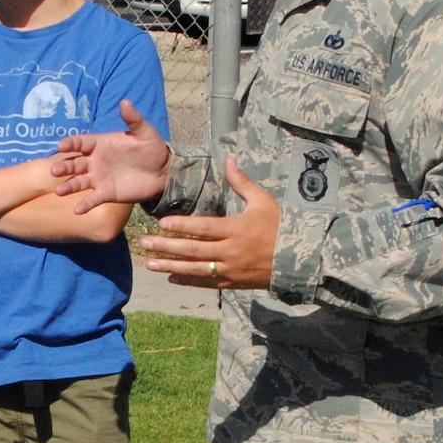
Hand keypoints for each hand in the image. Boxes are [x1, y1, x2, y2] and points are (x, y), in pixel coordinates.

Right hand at [50, 101, 169, 211]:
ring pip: (78, 182)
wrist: (162, 172)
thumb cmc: (152, 149)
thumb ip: (133, 119)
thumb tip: (124, 101)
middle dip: (64, 166)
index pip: (81, 142)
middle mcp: (95, 161)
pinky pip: (92, 199)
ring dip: (68, 186)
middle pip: (74, 163)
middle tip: (54, 170)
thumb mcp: (144, 132)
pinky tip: (77, 210)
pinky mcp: (106, 193)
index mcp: (100, 144)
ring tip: (59, 191)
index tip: (61, 146)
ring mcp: (98, 178)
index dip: (71, 143)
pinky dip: (85, 204)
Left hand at [137, 156, 276, 290]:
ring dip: (171, 267)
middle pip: (194, 250)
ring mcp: (231, 269)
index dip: (182, 225)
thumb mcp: (263, 201)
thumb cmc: (280, 226)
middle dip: (167, 247)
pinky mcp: (232, 283)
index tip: (162, 223)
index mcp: (237, 229)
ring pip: (196, 269)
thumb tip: (229, 159)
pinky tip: (171, 277)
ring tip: (150, 264)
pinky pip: (206, 283)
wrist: (298, 259)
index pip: (204, 228)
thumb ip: (242, 182)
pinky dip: (188, 281)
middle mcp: (231, 251)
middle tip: (145, 243)